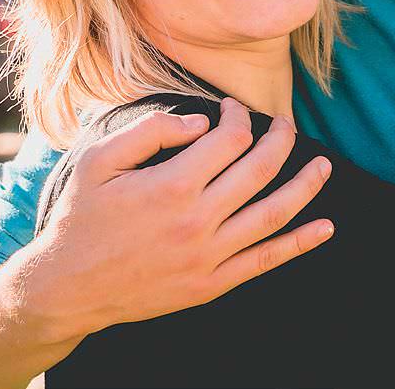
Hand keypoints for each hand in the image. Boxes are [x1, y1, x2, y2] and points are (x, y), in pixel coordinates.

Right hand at [24, 98, 333, 338]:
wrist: (69, 286)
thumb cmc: (81, 218)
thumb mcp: (100, 161)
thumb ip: (150, 131)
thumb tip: (199, 122)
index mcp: (173, 184)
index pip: (230, 139)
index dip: (238, 116)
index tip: (233, 109)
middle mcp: (198, 219)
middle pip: (259, 168)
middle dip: (280, 139)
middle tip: (286, 124)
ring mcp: (208, 255)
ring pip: (273, 213)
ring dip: (306, 186)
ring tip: (325, 166)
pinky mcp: (211, 284)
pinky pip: (265, 260)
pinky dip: (299, 244)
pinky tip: (324, 228)